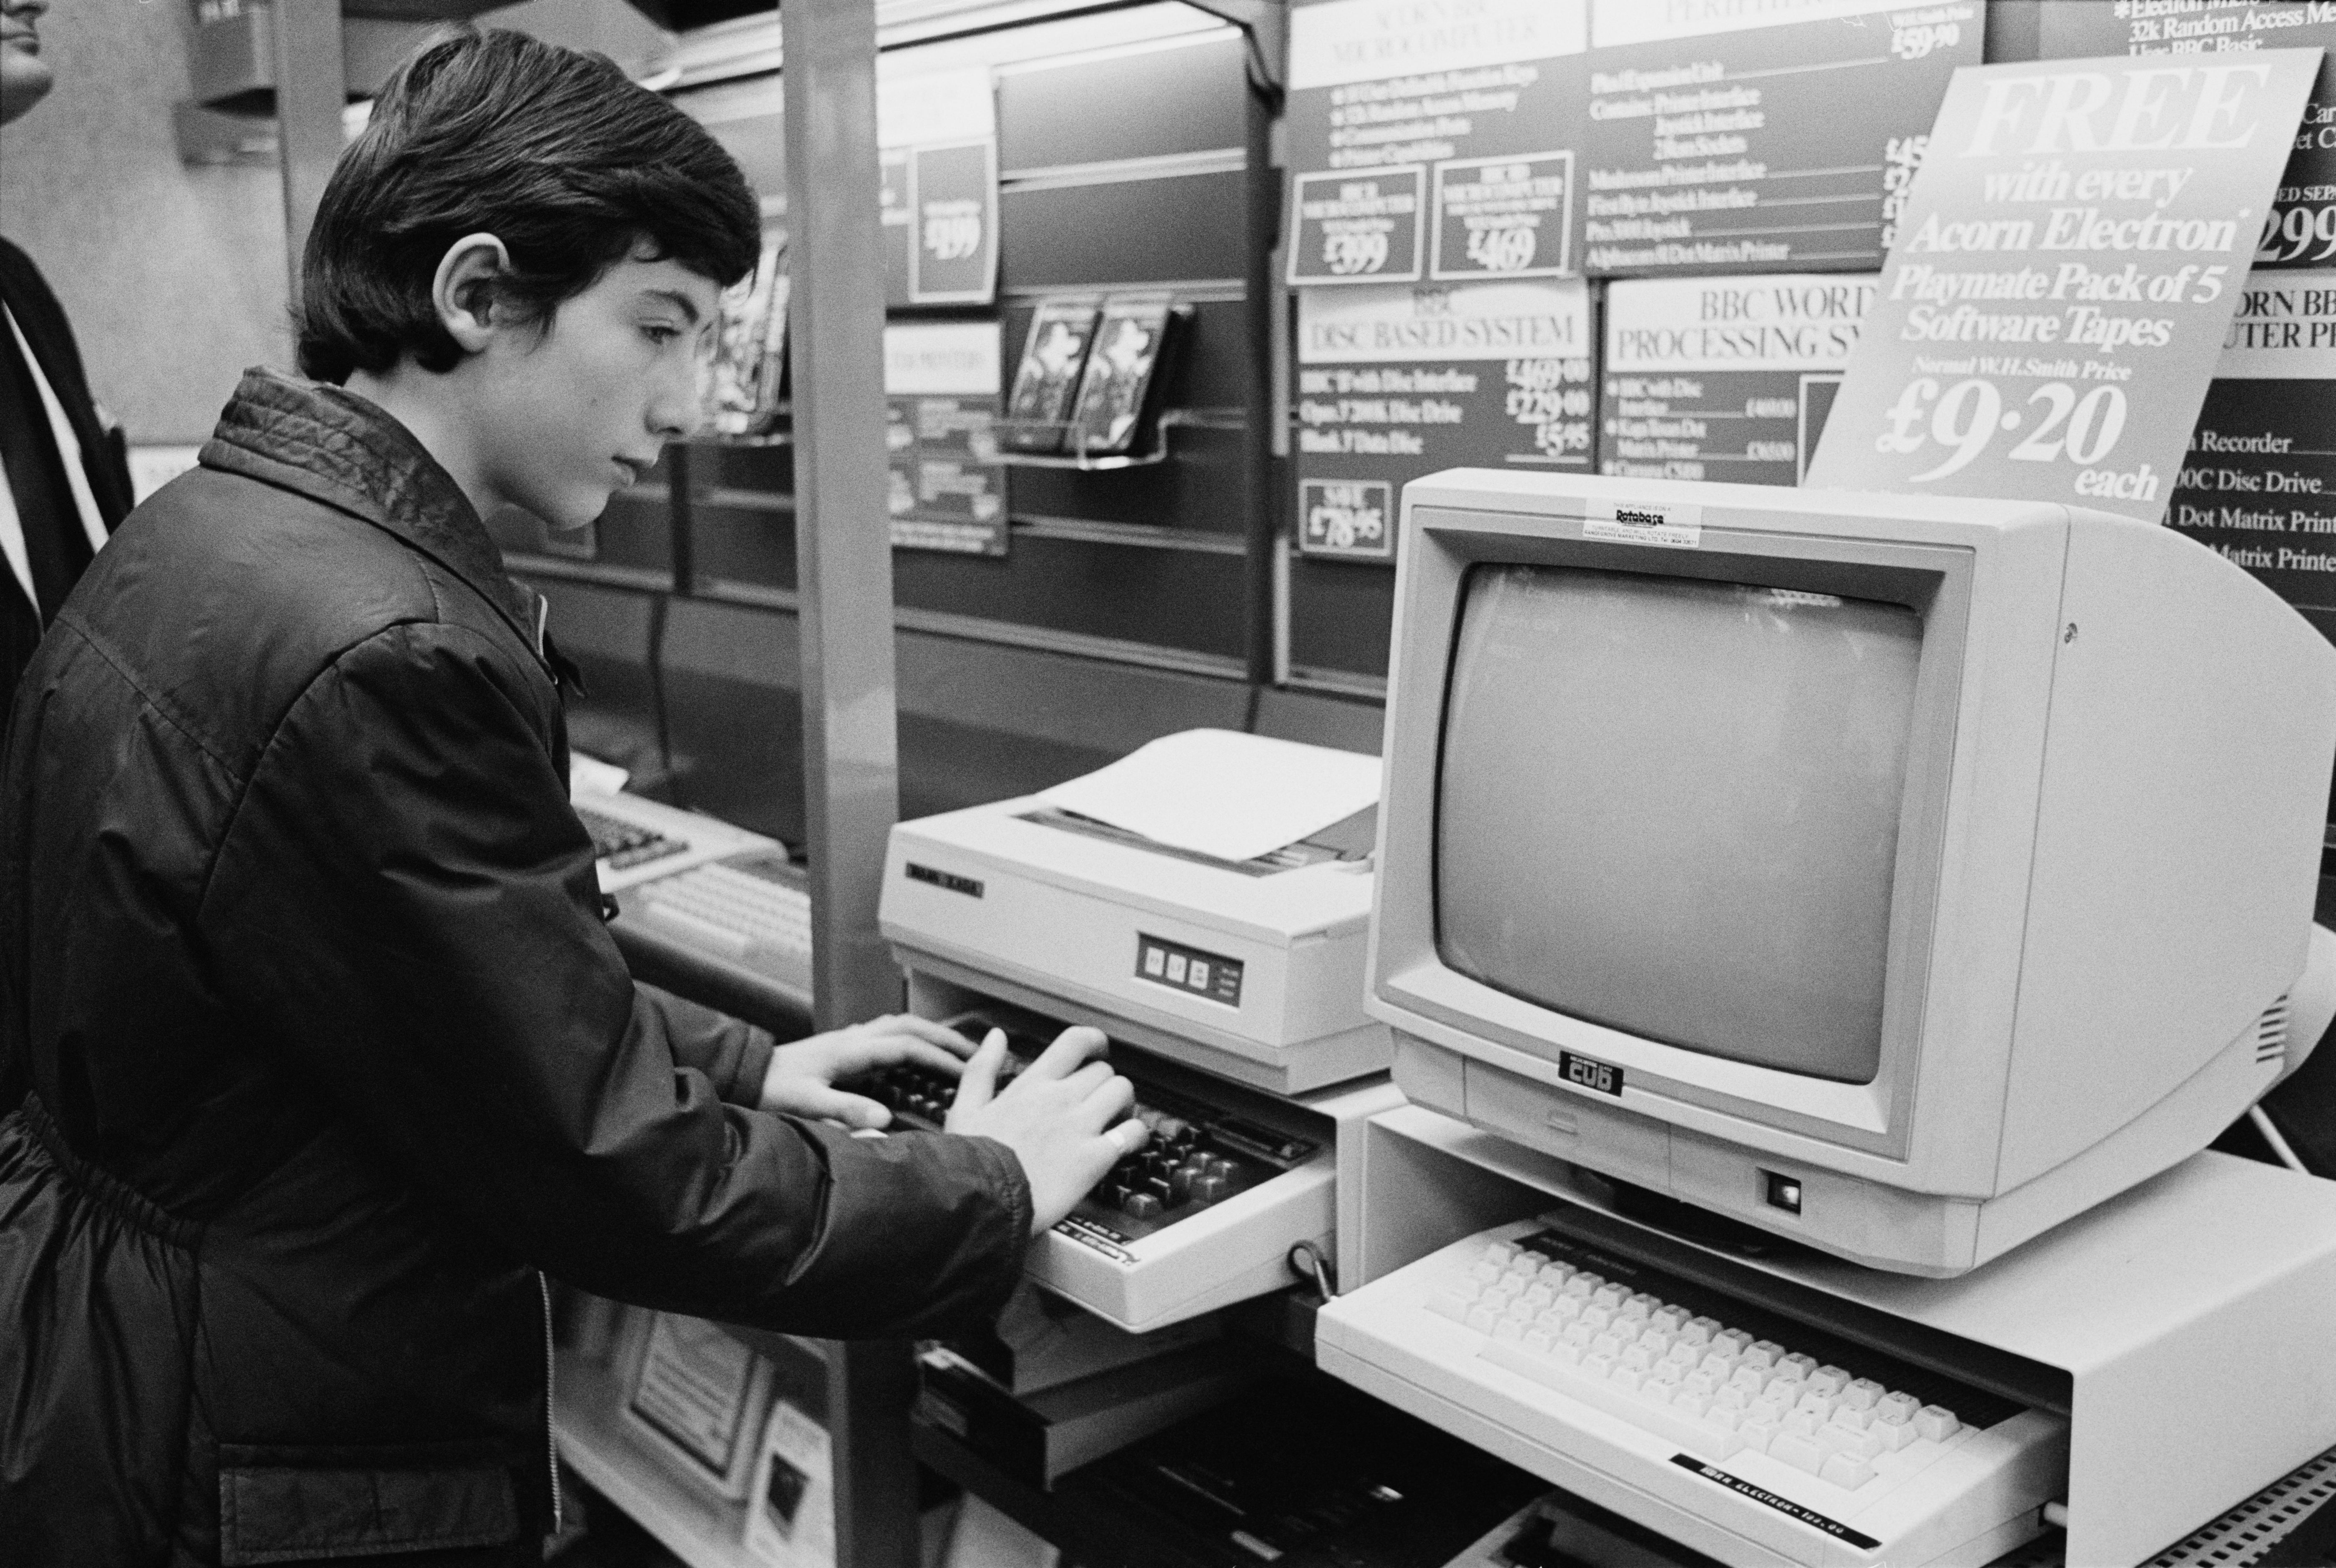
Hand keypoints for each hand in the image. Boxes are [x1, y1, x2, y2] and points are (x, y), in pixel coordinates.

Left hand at [757, 1013, 976, 1129]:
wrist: (747, 1072)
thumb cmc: (774, 1089)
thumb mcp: (809, 1104)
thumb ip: (846, 1110)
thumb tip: (886, 1117)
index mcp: (852, 1050)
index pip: (908, 1047)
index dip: (941, 1059)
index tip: (969, 1071)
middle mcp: (855, 1037)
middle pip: (912, 1027)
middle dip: (947, 1039)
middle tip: (976, 1054)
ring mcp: (850, 1038)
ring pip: (901, 1025)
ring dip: (931, 1034)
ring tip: (955, 1050)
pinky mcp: (844, 1044)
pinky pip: (888, 1032)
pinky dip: (912, 1037)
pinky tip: (917, 1051)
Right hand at [946, 1026, 1145, 1236]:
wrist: (978, 1201)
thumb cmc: (969, 1159)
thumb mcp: (965, 1106)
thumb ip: (982, 1068)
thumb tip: (995, 1036)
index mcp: (1032, 1085)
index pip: (1075, 1042)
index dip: (1094, 1041)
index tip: (1098, 1050)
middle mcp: (1060, 1099)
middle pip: (1103, 1070)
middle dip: (1104, 1082)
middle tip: (1098, 1099)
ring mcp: (1080, 1127)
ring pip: (1122, 1092)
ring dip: (1123, 1103)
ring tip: (1115, 1118)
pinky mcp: (1094, 1159)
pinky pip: (1132, 1133)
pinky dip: (1137, 1135)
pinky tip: (1128, 1144)